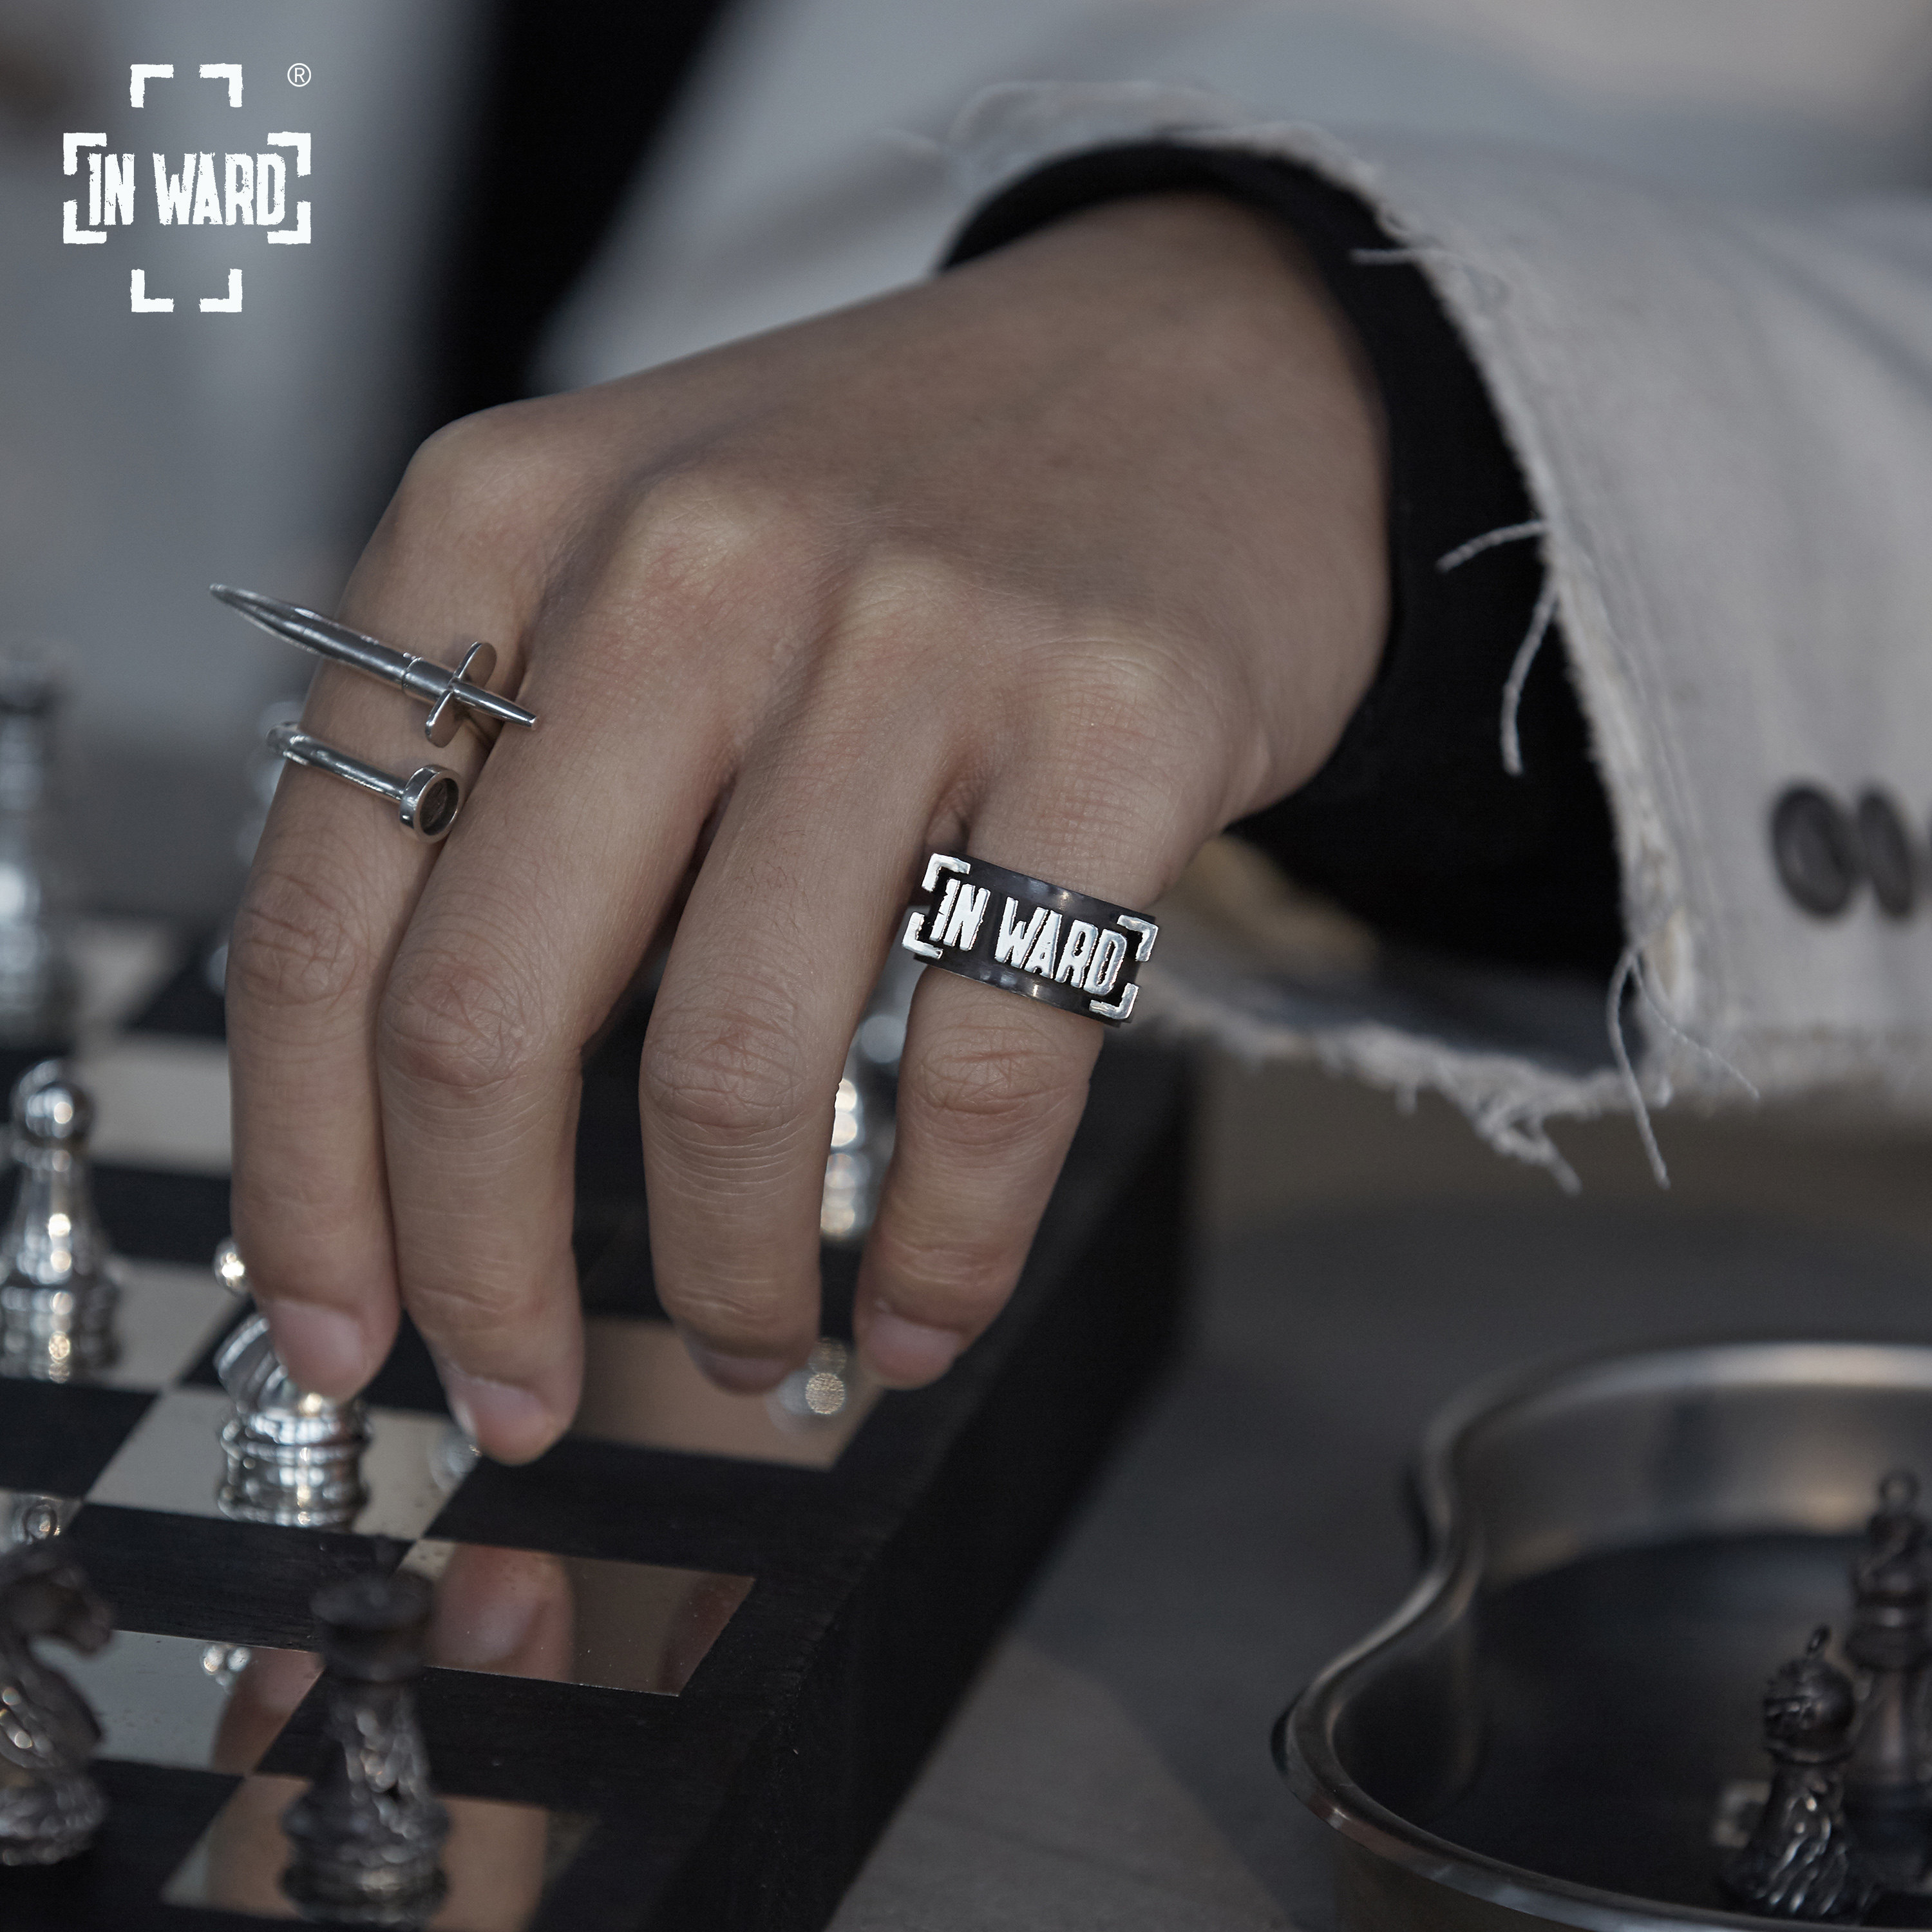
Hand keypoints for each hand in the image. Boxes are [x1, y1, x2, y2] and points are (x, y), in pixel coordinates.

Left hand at [225, 191, 1387, 1460]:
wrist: (1196, 368)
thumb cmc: (902, 501)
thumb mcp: (637, 563)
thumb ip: (516, 788)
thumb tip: (435, 1122)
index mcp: (506, 522)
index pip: (325, 910)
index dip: (309, 1173)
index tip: (342, 1322)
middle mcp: (683, 565)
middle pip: (490, 1015)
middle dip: (481, 1270)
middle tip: (515, 1388)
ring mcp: (906, 638)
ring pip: (735, 1066)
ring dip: (722, 1280)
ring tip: (753, 1345)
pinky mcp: (1112, 721)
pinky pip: (987, 1066)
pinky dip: (943, 1242)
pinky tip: (921, 1304)